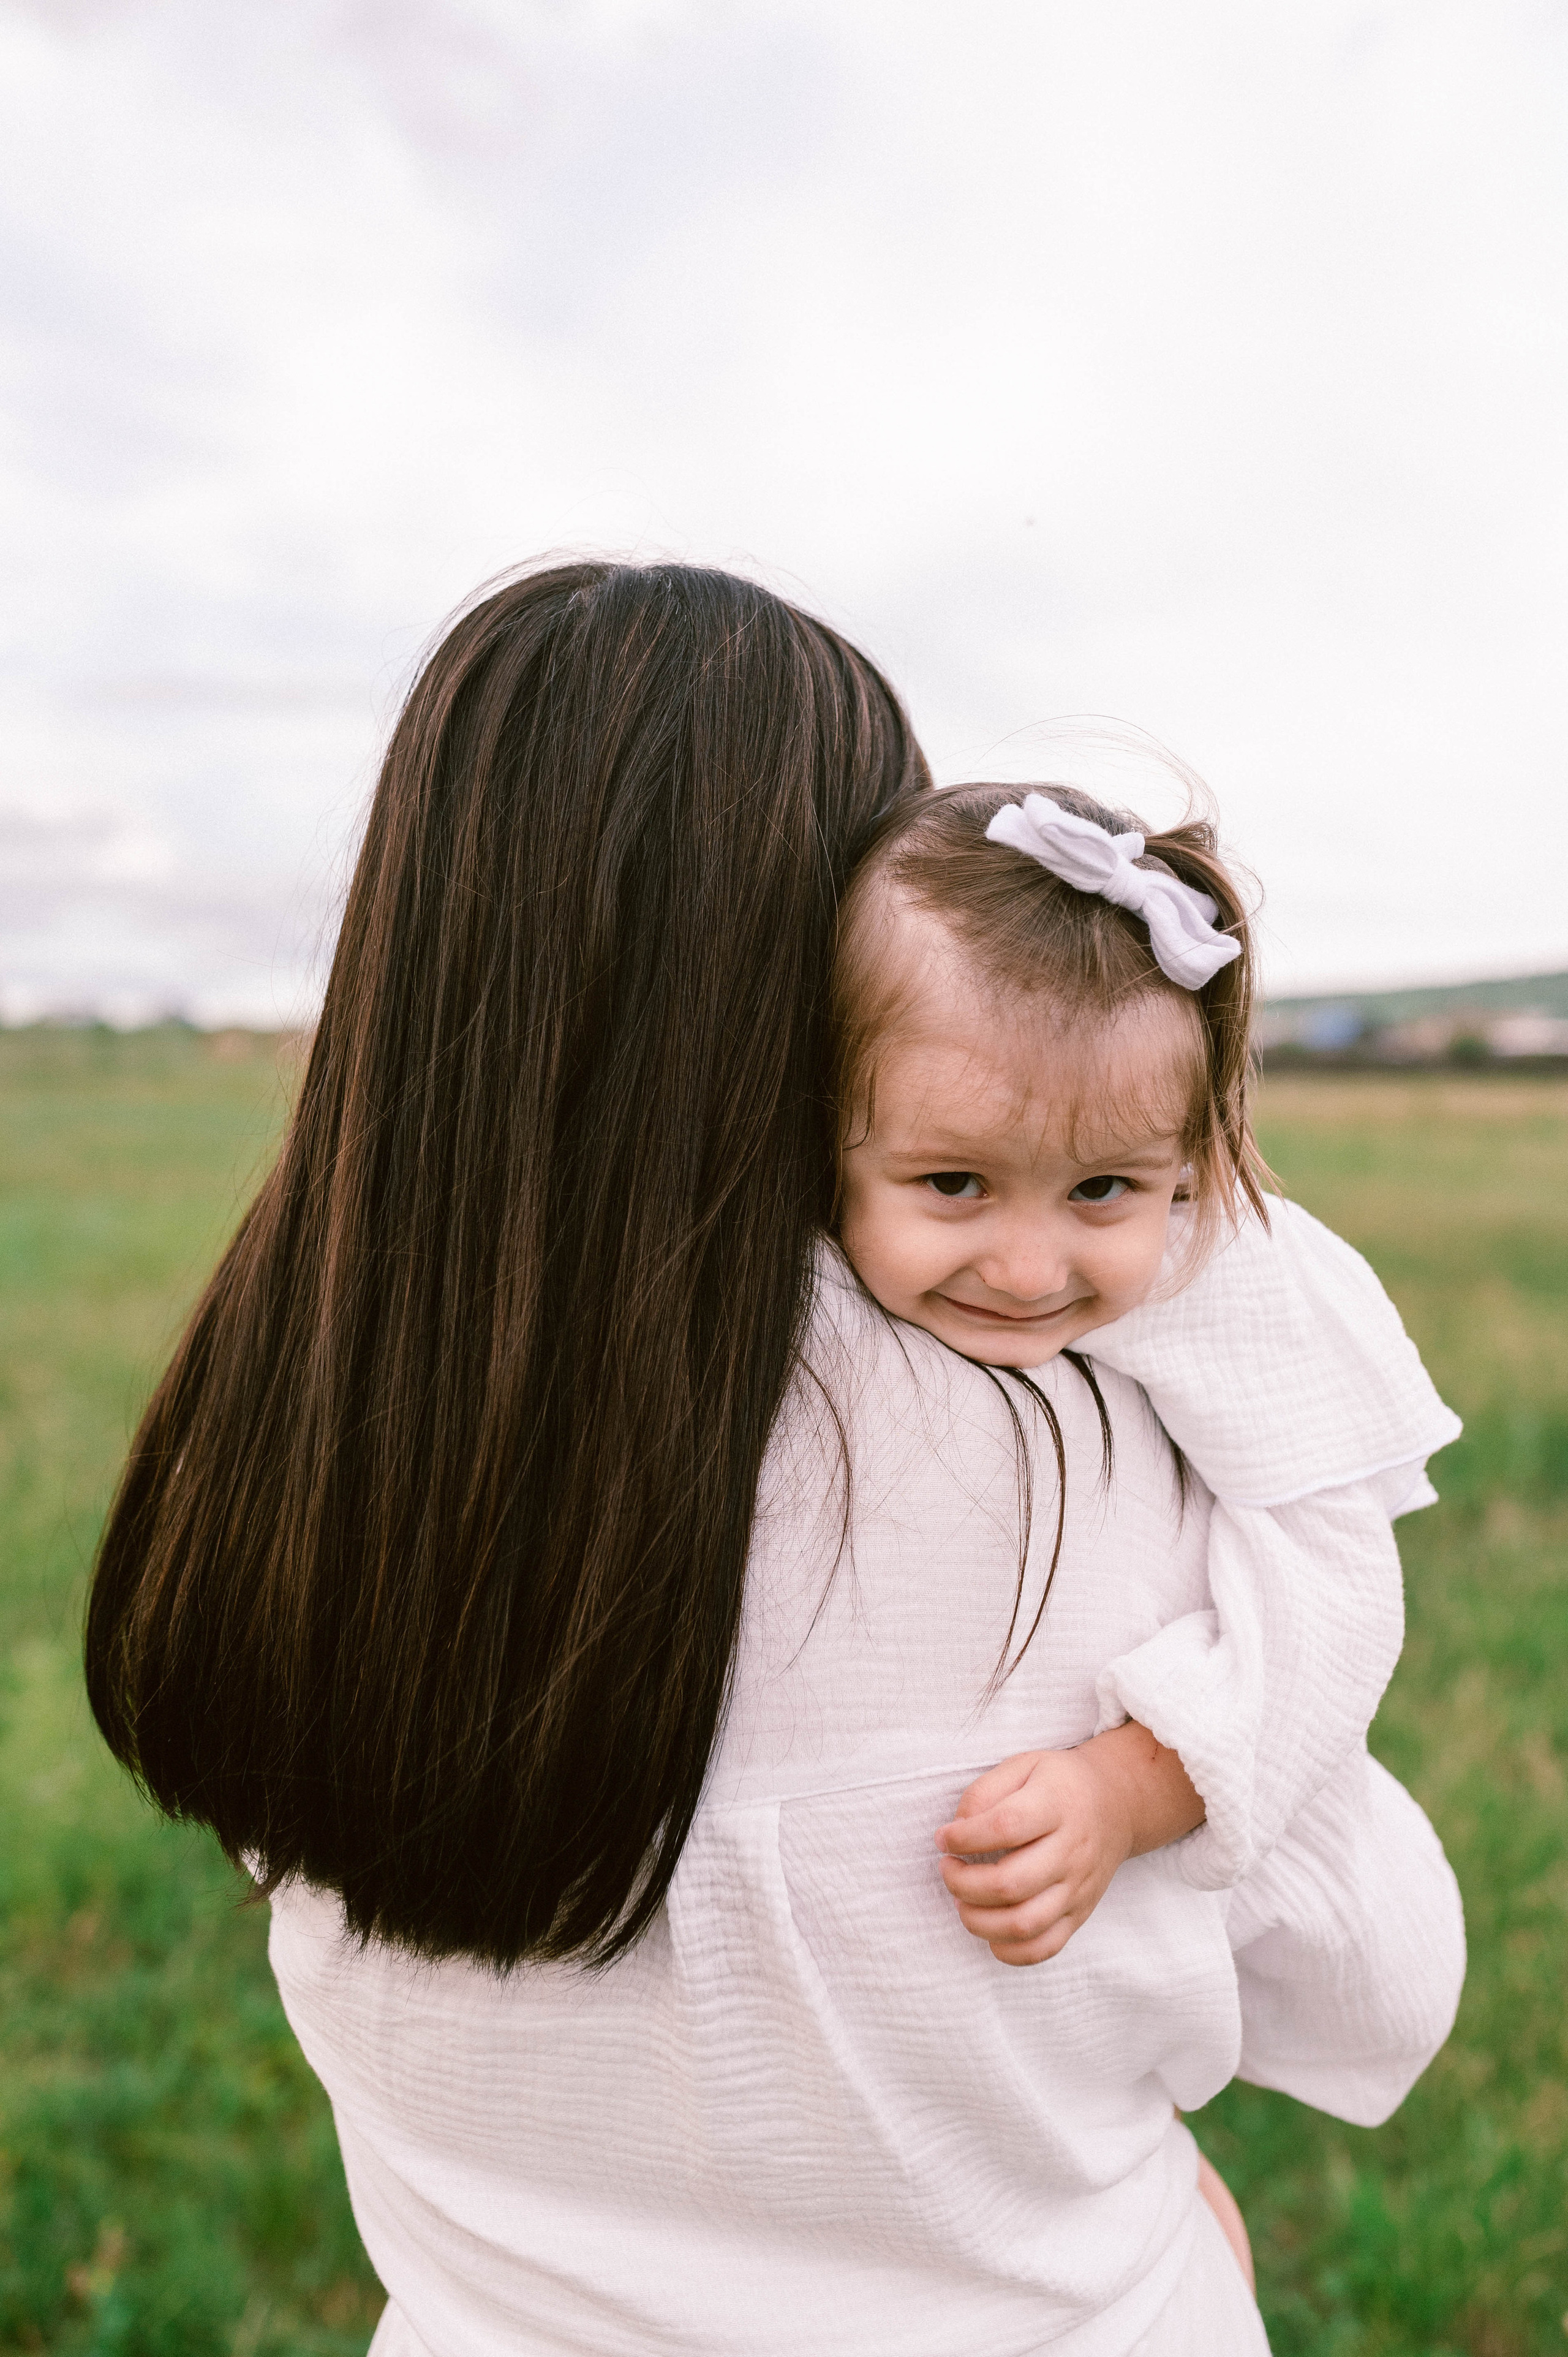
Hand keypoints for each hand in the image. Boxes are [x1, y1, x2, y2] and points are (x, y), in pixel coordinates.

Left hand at [935, 1721, 1203, 1966]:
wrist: (1116, 1804)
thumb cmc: (1057, 1785)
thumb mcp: (1022, 1765)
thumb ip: (984, 1792)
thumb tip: (956, 1831)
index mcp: (1055, 1805)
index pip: (1005, 1826)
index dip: (964, 1837)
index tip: (943, 1837)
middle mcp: (1071, 1850)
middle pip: (1010, 1884)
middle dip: (962, 1883)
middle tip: (948, 1869)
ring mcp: (1078, 1887)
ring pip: (1024, 1924)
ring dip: (979, 1920)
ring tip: (962, 1901)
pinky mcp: (1080, 1914)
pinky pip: (1044, 1947)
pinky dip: (1008, 1949)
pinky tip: (989, 1929)